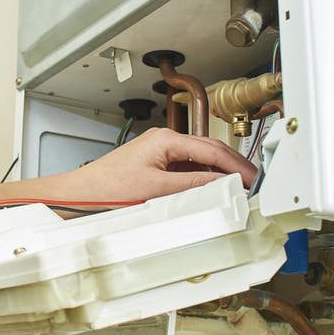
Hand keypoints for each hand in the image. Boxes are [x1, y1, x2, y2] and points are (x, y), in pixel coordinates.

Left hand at [74, 127, 256, 201]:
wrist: (81, 195)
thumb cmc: (108, 188)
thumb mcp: (158, 189)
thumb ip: (193, 184)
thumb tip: (222, 183)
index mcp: (166, 139)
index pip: (212, 150)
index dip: (236, 166)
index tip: (252, 179)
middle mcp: (164, 140)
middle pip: (208, 150)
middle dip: (232, 166)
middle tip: (252, 183)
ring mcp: (159, 151)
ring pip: (198, 159)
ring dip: (218, 172)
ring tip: (236, 187)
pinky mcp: (154, 164)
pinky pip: (186, 168)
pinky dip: (201, 177)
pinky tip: (210, 189)